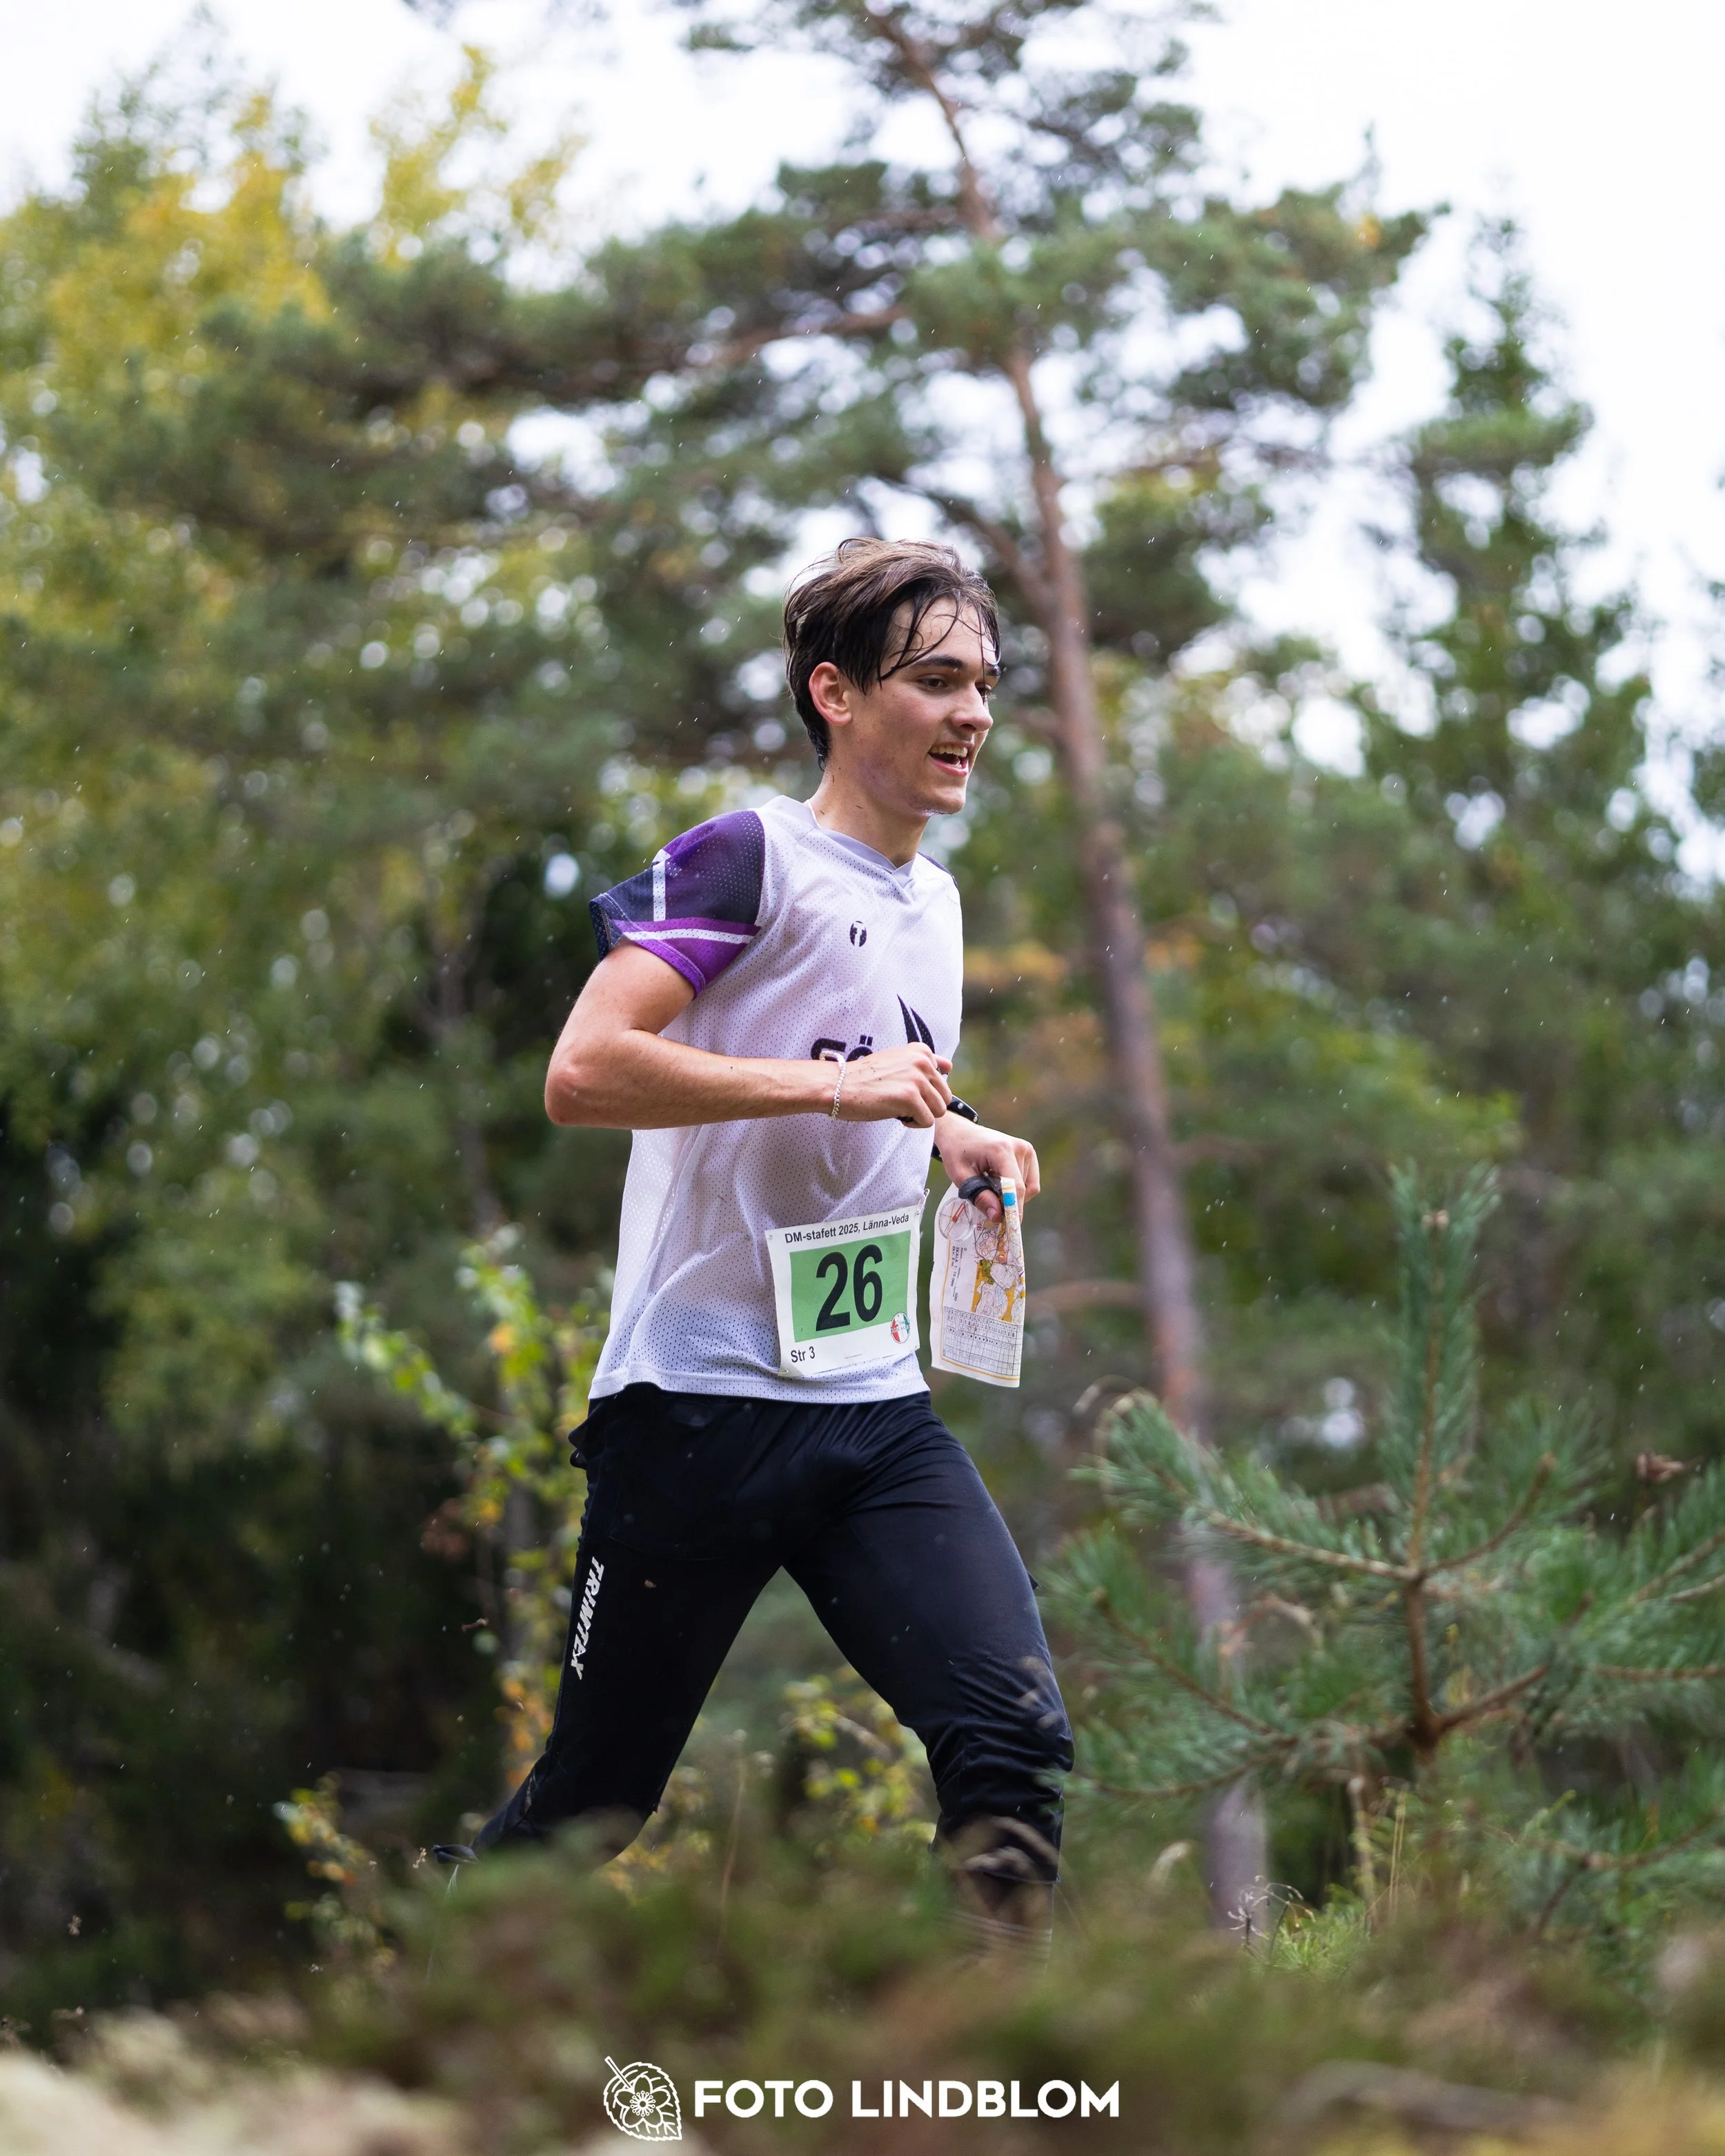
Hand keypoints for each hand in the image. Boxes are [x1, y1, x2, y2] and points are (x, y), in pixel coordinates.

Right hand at [832, 1045, 952, 1126]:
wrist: (839, 1085)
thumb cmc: (865, 1077)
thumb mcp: (898, 1060)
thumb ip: (924, 1062)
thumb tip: (949, 1066)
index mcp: (921, 1051)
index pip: (944, 1076)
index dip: (927, 1090)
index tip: (907, 1089)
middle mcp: (923, 1062)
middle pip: (944, 1096)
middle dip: (927, 1105)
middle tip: (902, 1103)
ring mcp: (917, 1079)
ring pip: (939, 1110)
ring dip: (921, 1115)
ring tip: (900, 1109)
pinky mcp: (910, 1098)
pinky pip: (927, 1121)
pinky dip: (913, 1123)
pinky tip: (895, 1115)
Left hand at [934, 1113, 1039, 1220]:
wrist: (959, 1132)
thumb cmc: (957, 1152)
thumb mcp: (960, 1176)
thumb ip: (979, 1196)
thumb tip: (997, 1216)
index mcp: (1001, 1150)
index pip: (1015, 1187)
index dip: (1013, 1209)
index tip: (1009, 1228)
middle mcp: (1019, 1148)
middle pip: (1023, 1189)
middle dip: (1009, 1204)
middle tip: (989, 1208)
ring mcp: (1026, 1149)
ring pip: (1028, 1187)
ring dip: (1011, 1195)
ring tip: (990, 1185)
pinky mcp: (1028, 1152)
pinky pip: (1029, 1181)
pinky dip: (1016, 1188)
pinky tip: (998, 1180)